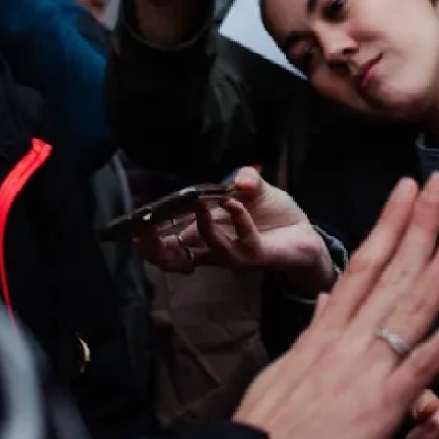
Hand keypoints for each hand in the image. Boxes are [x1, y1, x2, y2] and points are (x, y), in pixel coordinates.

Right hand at [133, 168, 334, 293]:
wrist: (305, 233)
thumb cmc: (273, 215)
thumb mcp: (255, 189)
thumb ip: (243, 179)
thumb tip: (237, 180)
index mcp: (203, 235)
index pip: (166, 244)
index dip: (147, 241)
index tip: (133, 228)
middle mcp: (213, 249)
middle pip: (175, 259)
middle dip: (156, 248)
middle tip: (145, 231)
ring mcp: (234, 255)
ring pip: (207, 251)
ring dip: (201, 228)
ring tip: (199, 204)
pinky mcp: (256, 256)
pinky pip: (242, 243)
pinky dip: (236, 222)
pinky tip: (235, 203)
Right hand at [232, 174, 438, 438]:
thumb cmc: (267, 426)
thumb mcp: (284, 369)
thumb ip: (312, 336)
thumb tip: (325, 307)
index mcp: (325, 331)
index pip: (364, 264)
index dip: (389, 224)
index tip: (406, 190)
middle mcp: (349, 338)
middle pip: (394, 269)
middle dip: (420, 222)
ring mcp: (370, 366)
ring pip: (415, 300)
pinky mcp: (387, 402)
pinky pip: (427, 359)